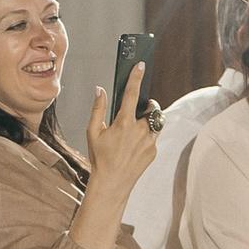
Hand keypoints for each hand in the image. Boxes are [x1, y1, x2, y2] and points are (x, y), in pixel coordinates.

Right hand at [83, 64, 159, 194]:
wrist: (112, 183)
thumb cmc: (100, 158)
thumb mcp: (93, 132)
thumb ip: (98, 109)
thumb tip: (100, 90)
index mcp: (124, 124)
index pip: (132, 94)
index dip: (136, 77)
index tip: (141, 65)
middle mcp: (140, 131)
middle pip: (151, 108)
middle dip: (148, 105)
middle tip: (139, 108)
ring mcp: (149, 142)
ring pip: (156, 123)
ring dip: (149, 120)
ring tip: (136, 128)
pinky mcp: (154, 151)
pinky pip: (154, 137)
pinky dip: (147, 136)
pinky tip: (134, 145)